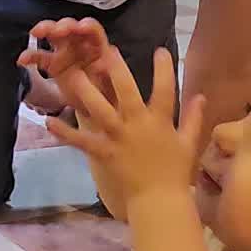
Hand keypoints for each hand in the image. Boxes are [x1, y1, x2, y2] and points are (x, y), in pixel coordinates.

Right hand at [18, 17, 111, 92]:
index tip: (80, 28)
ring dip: (45, 30)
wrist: (96, 108)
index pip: (92, 30)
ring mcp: (66, 52)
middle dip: (62, 25)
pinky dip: (30, 56)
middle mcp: (81, 44)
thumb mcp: (112, 83)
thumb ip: (107, 73)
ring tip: (36, 32)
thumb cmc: (107, 91)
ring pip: (54, 35)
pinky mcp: (53, 64)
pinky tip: (23, 59)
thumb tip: (104, 66)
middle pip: (70, 27)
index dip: (86, 26)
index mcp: (98, 45)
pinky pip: (40, 56)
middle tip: (56, 30)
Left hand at [47, 47, 204, 208]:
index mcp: (160, 121)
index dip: (163, 68)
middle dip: (117, 69)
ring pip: (100, 110)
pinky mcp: (104, 153)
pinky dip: (66, 133)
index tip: (159, 49)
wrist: (159, 201)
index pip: (165, 89)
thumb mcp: (188, 143)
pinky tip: (49, 122)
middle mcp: (138, 125)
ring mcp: (119, 138)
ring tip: (72, 75)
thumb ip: (193, 118)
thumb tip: (201, 95)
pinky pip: (82, 141)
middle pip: (127, 91)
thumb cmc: (175, 173)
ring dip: (86, 92)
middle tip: (106, 50)